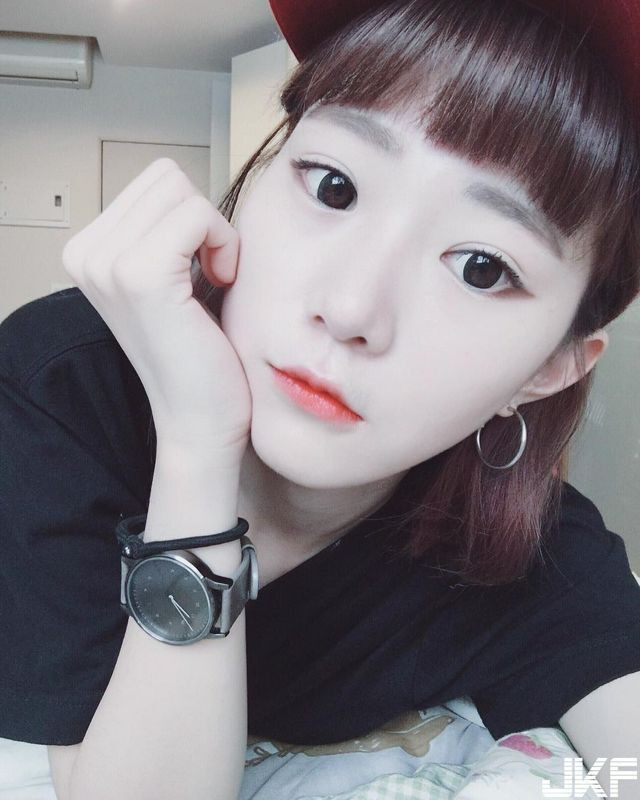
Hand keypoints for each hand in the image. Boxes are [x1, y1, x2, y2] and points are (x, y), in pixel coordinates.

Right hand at [61, 158, 251, 461]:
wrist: (200, 421)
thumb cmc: (199, 357)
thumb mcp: (171, 281)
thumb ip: (165, 232)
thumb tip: (185, 189)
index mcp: (88, 252)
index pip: (155, 181)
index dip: (192, 219)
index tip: (197, 270)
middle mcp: (86, 254)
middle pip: (166, 178)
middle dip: (202, 221)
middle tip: (209, 274)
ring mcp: (107, 264)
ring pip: (182, 191)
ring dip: (214, 234)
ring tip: (211, 281)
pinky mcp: (139, 276)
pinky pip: (197, 215)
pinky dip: (224, 245)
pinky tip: (220, 283)